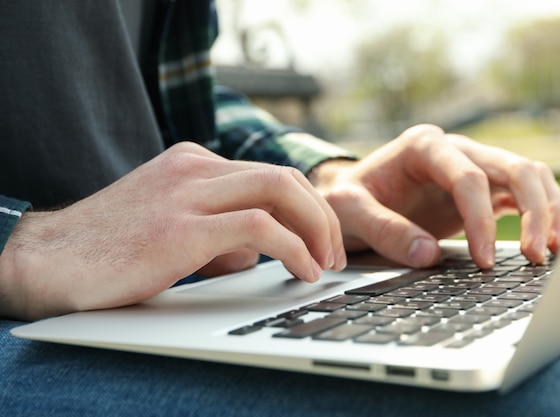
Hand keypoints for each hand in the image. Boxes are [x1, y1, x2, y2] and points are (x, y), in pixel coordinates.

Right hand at [0, 142, 345, 319]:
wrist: (48, 260)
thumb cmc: (109, 249)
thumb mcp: (172, 229)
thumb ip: (217, 236)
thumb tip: (254, 257)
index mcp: (192, 164)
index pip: (268, 174)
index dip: (307, 206)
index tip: (321, 239)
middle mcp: (193, 169)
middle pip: (283, 176)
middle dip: (322, 215)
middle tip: (335, 253)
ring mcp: (186, 194)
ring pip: (278, 190)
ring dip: (316, 228)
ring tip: (327, 264)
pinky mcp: (180, 228)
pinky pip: (258, 227)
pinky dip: (294, 247)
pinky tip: (304, 270)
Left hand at [310, 124, 559, 268]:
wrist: (350, 197)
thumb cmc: (347, 198)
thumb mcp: (349, 211)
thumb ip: (383, 229)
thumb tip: (428, 255)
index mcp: (422, 146)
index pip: (468, 177)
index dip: (481, 219)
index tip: (483, 259)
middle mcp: (453, 150)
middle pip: (514, 167)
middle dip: (534, 211)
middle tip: (534, 256)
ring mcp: (471, 166)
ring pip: (528, 176)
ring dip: (547, 211)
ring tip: (549, 252)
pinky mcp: (480, 189)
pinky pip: (521, 195)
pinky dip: (540, 216)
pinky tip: (545, 245)